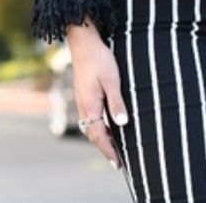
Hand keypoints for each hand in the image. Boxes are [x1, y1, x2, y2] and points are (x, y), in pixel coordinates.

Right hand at [65, 19, 128, 168]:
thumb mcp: (111, 79)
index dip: (108, 150)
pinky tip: (107, 123)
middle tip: (117, 160)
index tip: (117, 163)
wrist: (83, 41)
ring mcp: (82, 99)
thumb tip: (122, 123)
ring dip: (101, 137)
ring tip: (114, 145)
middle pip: (93, 134)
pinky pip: (90, 116)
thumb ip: (116, 102)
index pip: (99, 135)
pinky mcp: (83, 93)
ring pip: (91, 125)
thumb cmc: (99, 58)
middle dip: (104, 147)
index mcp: (90, 105)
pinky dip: (98, 125)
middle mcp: (83, 106)